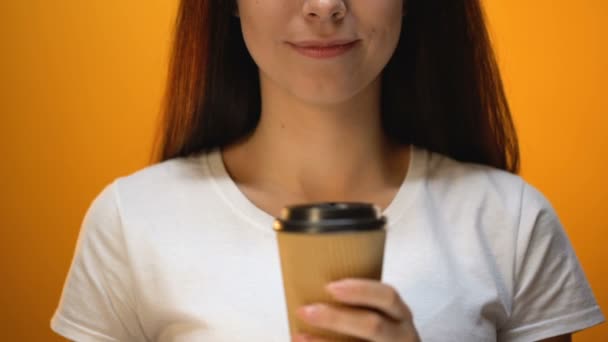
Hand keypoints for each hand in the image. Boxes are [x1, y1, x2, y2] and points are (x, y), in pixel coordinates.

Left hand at [292, 278, 419, 341]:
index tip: (330, 287)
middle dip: (337, 318)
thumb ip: (358, 306)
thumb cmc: (377, 332)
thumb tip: (313, 290)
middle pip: (374, 326)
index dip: (360, 291)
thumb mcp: (379, 315)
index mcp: (400, 315)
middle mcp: (401, 336)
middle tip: (306, 311)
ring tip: (299, 336)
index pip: (387, 297)